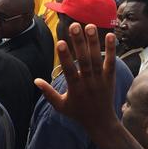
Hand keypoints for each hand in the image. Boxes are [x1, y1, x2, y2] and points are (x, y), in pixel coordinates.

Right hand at [35, 23, 117, 138]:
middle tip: (74, 26)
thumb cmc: (78, 113)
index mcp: (75, 89)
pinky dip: (111, 50)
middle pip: (84, 61)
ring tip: (90, 25)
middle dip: (79, 43)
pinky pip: (111, 63)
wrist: (101, 123)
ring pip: (97, 59)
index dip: (64, 57)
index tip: (59, 42)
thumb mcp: (60, 106)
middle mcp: (89, 83)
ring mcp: (101, 80)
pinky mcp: (111, 78)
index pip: (69, 71)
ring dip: (94, 42)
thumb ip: (48, 93)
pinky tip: (110, 35)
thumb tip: (35, 80)